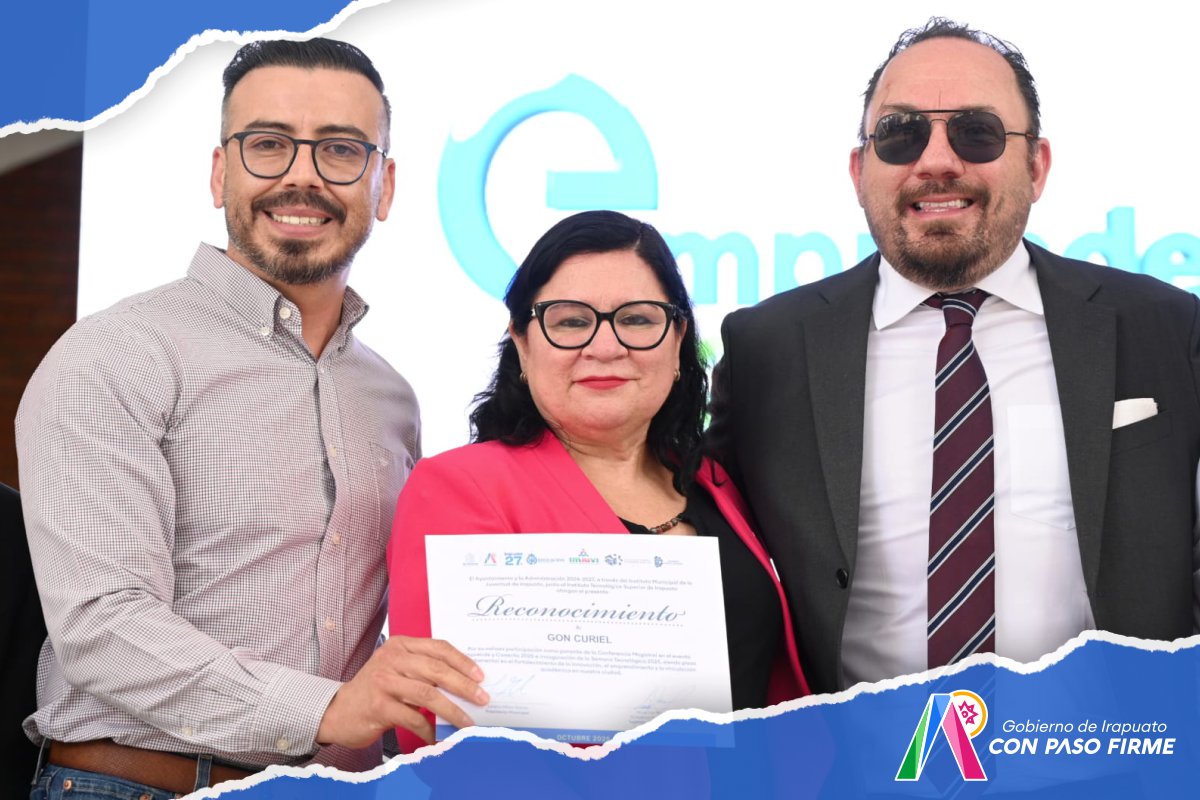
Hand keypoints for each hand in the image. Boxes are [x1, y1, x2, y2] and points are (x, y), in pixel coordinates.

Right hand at [316, 636, 487, 748]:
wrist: (338, 711)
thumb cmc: (375, 689)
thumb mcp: (397, 669)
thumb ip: (423, 669)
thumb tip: (464, 683)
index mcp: (400, 645)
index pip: (439, 648)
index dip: (462, 661)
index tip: (481, 676)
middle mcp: (391, 659)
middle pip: (437, 670)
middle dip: (464, 686)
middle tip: (482, 699)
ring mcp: (383, 682)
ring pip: (428, 695)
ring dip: (452, 710)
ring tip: (466, 722)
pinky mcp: (378, 705)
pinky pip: (412, 718)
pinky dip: (429, 730)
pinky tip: (437, 738)